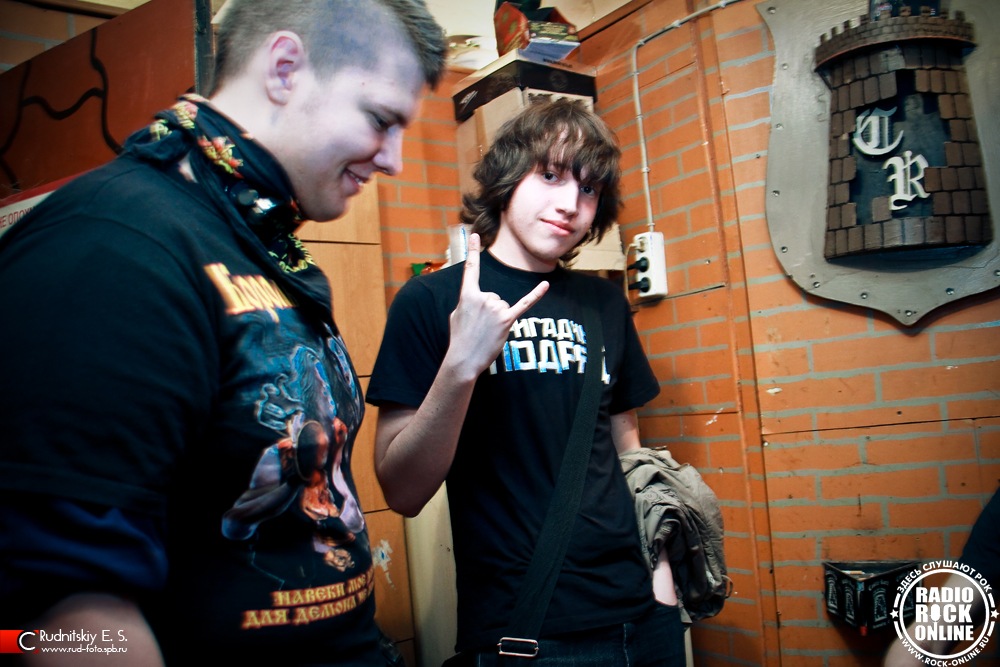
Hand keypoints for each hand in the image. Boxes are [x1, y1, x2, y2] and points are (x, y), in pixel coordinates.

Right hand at [447, 234, 548, 377]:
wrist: (464, 359)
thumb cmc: (459, 338)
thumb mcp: (456, 315)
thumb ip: (468, 302)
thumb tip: (477, 300)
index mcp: (467, 295)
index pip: (470, 269)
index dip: (472, 250)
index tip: (475, 235)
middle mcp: (483, 297)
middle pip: (494, 296)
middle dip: (489, 312)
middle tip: (479, 327)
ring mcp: (496, 308)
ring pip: (503, 306)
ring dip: (497, 319)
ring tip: (487, 331)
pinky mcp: (507, 319)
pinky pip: (524, 304)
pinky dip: (536, 295)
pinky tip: (545, 285)